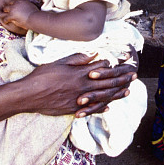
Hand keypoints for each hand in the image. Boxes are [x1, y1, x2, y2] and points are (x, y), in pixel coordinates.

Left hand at [0, 0, 38, 31]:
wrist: (35, 18)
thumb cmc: (38, 13)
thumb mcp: (37, 4)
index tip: (15, 2)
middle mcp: (16, 3)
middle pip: (9, 2)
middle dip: (10, 6)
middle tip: (10, 10)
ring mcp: (13, 9)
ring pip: (5, 8)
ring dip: (6, 12)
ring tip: (6, 15)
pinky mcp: (11, 15)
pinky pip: (5, 18)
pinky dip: (5, 20)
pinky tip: (6, 22)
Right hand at [16, 53, 136, 117]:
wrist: (29, 95)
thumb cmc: (42, 76)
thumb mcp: (59, 63)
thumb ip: (77, 59)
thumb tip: (92, 54)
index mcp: (80, 74)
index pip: (102, 68)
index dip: (114, 64)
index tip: (124, 61)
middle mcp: (83, 87)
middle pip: (107, 83)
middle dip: (122, 79)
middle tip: (134, 76)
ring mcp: (79, 99)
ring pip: (102, 97)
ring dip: (116, 94)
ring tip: (127, 91)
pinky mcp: (73, 109)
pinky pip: (91, 109)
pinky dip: (101, 108)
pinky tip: (108, 107)